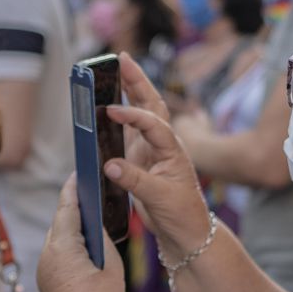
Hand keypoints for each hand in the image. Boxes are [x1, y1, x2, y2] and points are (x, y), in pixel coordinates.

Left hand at [37, 175, 124, 291]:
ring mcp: (43, 267)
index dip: (73, 188)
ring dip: (71, 224)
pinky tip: (83, 242)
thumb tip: (95, 223)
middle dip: (72, 205)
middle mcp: (48, 253)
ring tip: (89, 213)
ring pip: (57, 236)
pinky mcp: (45, 278)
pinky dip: (68, 242)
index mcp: (63, 246)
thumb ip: (102, 238)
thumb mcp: (111, 265)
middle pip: (60, 220)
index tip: (80, 172)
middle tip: (88, 189)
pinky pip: (56, 251)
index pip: (67, 207)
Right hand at [106, 54, 210, 263]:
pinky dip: (118, 117)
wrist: (187, 233)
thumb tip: (109, 165)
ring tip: (115, 70)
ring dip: (129, 91)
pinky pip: (127, 133)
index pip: (153, 124)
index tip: (112, 111)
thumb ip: (135, 181)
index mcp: (173, 150)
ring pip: (140, 114)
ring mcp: (151, 151)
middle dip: (137, 81)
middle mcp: (163, 145)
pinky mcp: (140, 161)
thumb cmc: (182, 214)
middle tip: (121, 58)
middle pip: (151, 105)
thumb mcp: (160, 198)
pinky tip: (105, 105)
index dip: (133, 115)